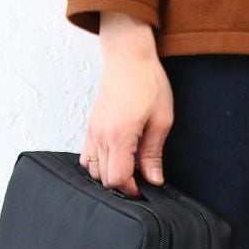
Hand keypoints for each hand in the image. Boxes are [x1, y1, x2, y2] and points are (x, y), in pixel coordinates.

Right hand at [79, 12, 173, 196]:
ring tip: (130, 166)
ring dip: (110, 174)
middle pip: (104, 178)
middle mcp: (100, 136)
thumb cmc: (147, 84)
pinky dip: (99, 163)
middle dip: (123, 183)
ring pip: (93, 170)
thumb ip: (153, 154)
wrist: (129, 58)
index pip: (117, 179)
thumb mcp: (161, 121)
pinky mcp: (90, 127)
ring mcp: (92, 131)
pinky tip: (116, 157)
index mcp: (119, 135)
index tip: (146, 186)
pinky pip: (87, 156)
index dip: (132, 189)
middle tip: (142, 177)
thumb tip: (154, 179)